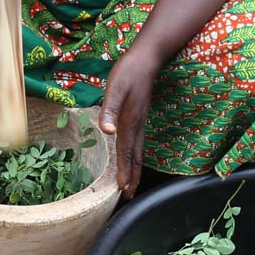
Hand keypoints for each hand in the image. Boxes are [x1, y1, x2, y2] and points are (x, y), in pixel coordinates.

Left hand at [99, 50, 160, 199]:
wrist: (146, 58)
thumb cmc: (128, 72)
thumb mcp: (115, 88)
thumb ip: (110, 109)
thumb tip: (107, 131)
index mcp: (130, 122)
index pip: (126, 152)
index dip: (124, 171)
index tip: (123, 189)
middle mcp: (137, 125)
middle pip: (135, 157)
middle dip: (132, 176)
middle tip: (129, 195)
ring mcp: (141, 122)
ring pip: (138, 151)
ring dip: (134, 169)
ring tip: (131, 184)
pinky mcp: (139, 117)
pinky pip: (138, 142)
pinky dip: (134, 156)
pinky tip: (131, 158)